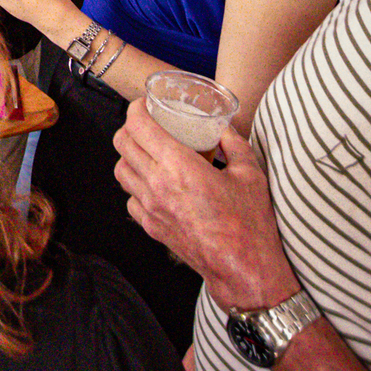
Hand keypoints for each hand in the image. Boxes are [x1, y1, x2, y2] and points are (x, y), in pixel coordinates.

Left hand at [113, 102, 297, 310]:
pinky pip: (129, 198)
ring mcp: (150, 208)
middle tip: (146, 124)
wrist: (243, 267)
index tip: (144, 104)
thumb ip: (234, 144)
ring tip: (147, 151)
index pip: (139, 126)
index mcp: (179, 166)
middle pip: (122, 144)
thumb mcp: (250, 173)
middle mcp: (157, 184)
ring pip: (120, 170)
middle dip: (130, 127)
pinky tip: (153, 183)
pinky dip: (135, 185)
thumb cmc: (249, 222)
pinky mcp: (150, 226)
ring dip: (129, 155)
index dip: (136, 109)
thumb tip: (223, 128)